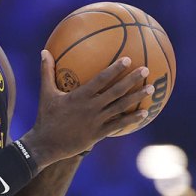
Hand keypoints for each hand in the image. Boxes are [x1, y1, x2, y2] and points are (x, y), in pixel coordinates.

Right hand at [21, 51, 152, 166]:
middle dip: (132, 79)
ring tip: (150, 88)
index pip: (101, 79)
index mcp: (79, 96)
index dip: (115, 69)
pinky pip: (118, 125)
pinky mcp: (98, 134)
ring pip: (120, 107)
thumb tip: (44, 51)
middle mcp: (91, 107)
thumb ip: (46, 71)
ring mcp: (96, 121)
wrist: (46, 145)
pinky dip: (132, 119)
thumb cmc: (46, 117)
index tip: (128, 59)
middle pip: (116, 91)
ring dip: (137, 97)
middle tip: (146, 69)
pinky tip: (144, 113)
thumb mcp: (46, 93)